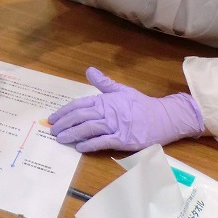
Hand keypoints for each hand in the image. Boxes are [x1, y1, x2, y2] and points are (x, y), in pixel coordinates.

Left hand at [48, 67, 204, 152]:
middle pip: (81, 116)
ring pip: (89, 128)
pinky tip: (79, 147)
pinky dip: (90, 144)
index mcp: (106, 100)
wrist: (165, 118)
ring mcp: (116, 126)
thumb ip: (104, 83)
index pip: (80, 105)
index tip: (53, 118)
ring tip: (60, 139)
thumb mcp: (122, 90)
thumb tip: (89, 70)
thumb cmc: (142, 105)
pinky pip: (103, 142)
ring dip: (72, 134)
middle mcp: (108, 112)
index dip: (65, 111)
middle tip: (52, 130)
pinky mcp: (123, 140)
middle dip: (64, 123)